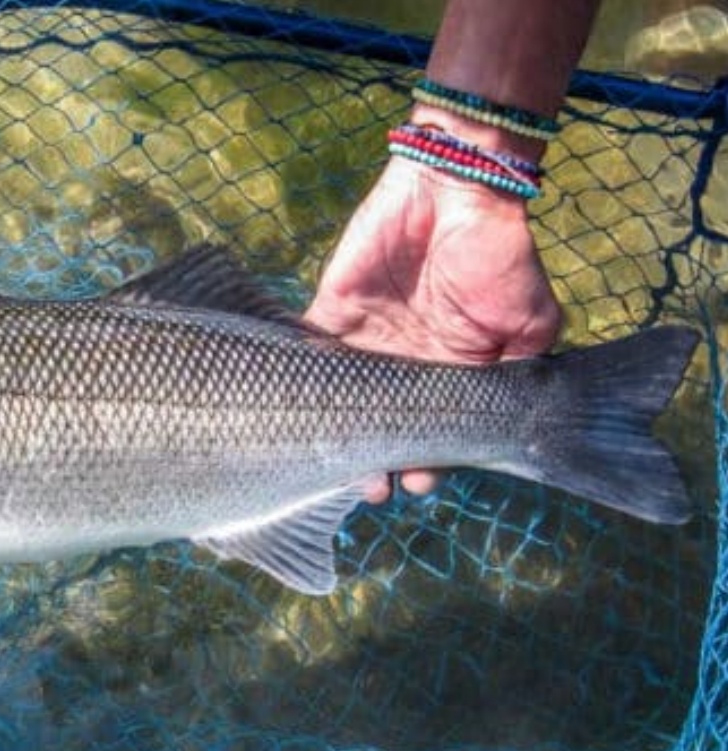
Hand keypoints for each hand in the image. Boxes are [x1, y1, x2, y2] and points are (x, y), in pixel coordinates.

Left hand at [306, 156, 562, 499]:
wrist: (456, 189)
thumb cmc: (499, 254)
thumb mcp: (532, 322)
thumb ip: (521, 372)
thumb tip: (512, 428)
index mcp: (450, 373)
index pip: (433, 433)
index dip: (426, 463)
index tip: (420, 483)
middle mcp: (404, 365)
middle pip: (381, 429)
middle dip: (376, 462)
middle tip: (372, 485)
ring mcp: (365, 343)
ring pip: (340, 406)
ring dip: (336, 439)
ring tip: (336, 467)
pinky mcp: (330, 313)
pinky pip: (306, 355)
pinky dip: (297, 382)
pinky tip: (295, 414)